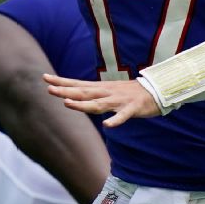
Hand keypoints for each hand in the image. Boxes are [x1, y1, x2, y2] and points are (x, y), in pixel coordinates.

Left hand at [43, 74, 159, 127]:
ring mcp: (120, 100)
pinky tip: (108, 125)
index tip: (45, 78)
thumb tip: (74, 95)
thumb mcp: (110, 91)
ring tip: (67, 103)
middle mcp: (108, 92)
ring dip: (83, 104)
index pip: (78, 84)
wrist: (159, 90)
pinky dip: (116, 120)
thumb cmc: (132, 93)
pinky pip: (123, 115)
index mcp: (102, 89)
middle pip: (84, 92)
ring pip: (99, 104)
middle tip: (49, 89)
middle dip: (66, 91)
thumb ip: (94, 95)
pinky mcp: (133, 108)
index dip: (62, 82)